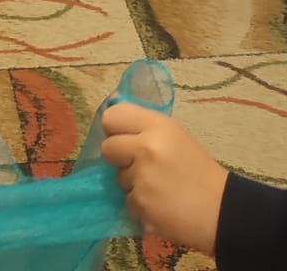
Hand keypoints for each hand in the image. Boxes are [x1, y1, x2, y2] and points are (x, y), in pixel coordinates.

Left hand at [101, 105, 226, 257]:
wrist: (220, 210)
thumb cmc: (198, 169)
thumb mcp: (174, 135)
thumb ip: (145, 127)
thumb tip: (113, 122)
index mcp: (157, 126)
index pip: (112, 116)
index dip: (114, 128)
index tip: (122, 136)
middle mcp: (146, 149)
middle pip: (107, 147)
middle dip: (118, 157)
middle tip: (137, 163)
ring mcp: (141, 179)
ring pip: (118, 178)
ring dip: (133, 183)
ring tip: (158, 187)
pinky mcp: (141, 206)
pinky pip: (128, 202)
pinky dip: (141, 205)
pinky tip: (161, 205)